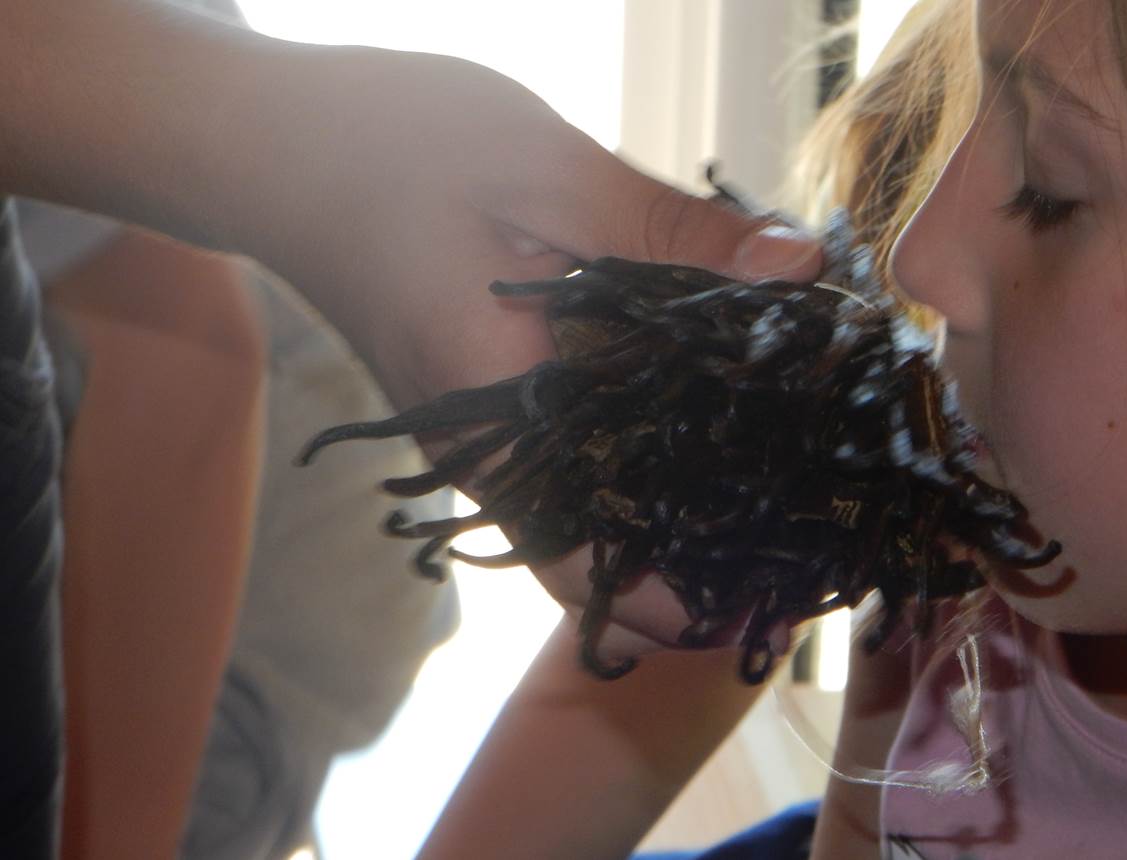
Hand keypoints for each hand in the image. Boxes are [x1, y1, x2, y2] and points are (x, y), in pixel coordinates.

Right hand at [227, 47, 822, 666]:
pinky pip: (566, 458)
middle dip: (693, 565)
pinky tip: (704, 424)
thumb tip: (797, 272)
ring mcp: (476, 430)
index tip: (767, 592)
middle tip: (798, 550)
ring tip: (773, 499)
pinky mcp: (481, 398)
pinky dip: (634, 460)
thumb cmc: (389, 148)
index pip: (591, 553)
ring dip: (667, 518)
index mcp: (496, 412)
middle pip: (595, 549)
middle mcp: (482, 448)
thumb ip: (669, 234)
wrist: (277, 143)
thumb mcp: (546, 174)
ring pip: (581, 510)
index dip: (678, 599)